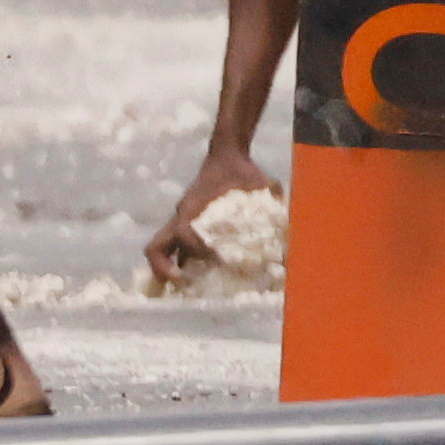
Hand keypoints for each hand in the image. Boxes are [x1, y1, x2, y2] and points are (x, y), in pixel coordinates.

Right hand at [147, 144, 278, 286]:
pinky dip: (177, 263)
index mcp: (194, 206)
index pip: (183, 231)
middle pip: (157, 246)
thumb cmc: (242, 171)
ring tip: (181, 289)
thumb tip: (288, 223)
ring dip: (165, 270)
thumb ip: (272, 199)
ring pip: (159, 249)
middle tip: (182, 284)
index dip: (195, 248)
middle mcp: (181, 217)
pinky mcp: (185, 225)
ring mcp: (180, 222)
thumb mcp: (261, 183)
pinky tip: (193, 279)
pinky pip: (172, 247)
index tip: (214, 259)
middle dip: (164, 269)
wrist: (227, 155)